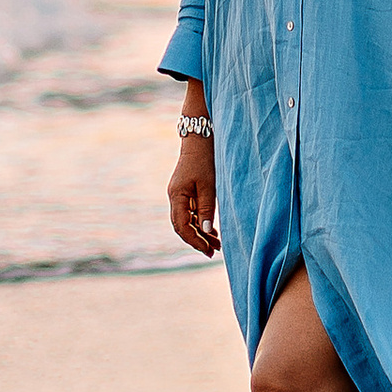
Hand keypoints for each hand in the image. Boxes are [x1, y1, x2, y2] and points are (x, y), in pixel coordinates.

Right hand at [168, 132, 218, 255]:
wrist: (200, 139)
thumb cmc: (205, 160)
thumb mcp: (209, 186)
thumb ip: (206, 209)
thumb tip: (205, 231)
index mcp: (177, 196)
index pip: (181, 226)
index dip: (194, 240)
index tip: (208, 250)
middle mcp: (174, 197)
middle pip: (182, 226)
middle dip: (197, 240)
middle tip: (213, 252)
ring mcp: (179, 195)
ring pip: (186, 221)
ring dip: (200, 233)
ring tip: (216, 244)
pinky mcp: (185, 192)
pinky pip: (190, 213)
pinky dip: (200, 223)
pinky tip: (211, 230)